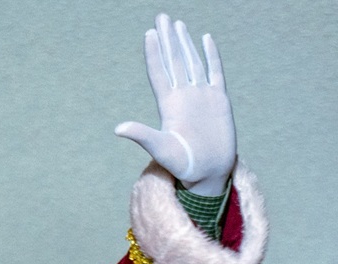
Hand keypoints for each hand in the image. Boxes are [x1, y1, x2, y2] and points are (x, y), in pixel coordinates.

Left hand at [115, 14, 235, 195]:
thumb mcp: (161, 149)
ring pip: (191, 62)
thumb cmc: (183, 165)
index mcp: (168, 105)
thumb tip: (118, 129)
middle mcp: (183, 96)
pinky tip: (205, 39)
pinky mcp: (218, 100)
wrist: (208, 173)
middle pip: (173, 61)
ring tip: (177, 25)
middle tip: (161, 16)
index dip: (153, 54)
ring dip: (184, 43)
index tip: (149, 33)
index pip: (159, 73)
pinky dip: (211, 55)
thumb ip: (142, 135)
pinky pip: (215, 72)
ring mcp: (201, 96)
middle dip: (167, 39)